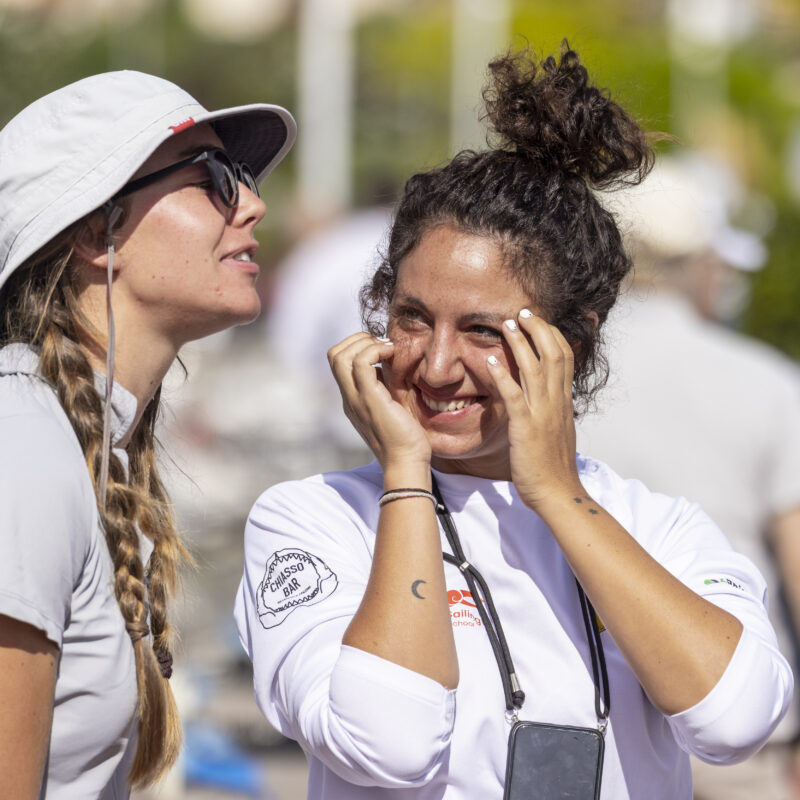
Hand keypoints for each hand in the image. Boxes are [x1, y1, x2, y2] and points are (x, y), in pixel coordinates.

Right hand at [328, 332, 431, 470]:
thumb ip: (386, 388)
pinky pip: (361, 363)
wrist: (406, 463)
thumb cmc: (406, 440)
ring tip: (388, 349)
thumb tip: (390, 365)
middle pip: (333, 355)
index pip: (338, 362)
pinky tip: (394, 355)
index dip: (356, 346)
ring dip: (365, 343)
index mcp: (352, 399)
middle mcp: (349, 398)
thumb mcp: (392, 407)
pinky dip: (376, 350)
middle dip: (357, 339)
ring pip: (341, 356)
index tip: (382, 349)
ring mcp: (356, 399)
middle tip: (384, 345)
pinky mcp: (369, 399)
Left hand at [486, 309, 580, 508]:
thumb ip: (553, 411)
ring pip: (535, 368)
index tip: (538, 321)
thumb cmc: (553, 467)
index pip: (564, 358)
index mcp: (563, 402)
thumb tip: (548, 399)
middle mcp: (556, 402)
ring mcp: (542, 414)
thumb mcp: (558, 431)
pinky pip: (514, 396)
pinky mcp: (525, 427)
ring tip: (507, 324)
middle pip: (553, 354)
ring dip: (520, 343)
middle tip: (522, 312)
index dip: (552, 335)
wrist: (558, 493)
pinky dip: (503, 376)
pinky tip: (491, 361)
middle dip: (539, 329)